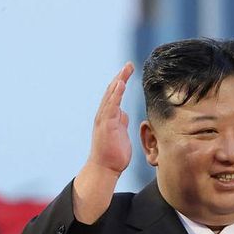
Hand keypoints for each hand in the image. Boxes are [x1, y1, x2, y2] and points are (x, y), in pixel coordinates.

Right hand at [74, 62, 132, 223]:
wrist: (105, 168)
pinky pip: (111, 105)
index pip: (115, 95)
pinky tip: (120, 83)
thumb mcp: (121, 134)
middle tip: (129, 64)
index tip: (129, 71)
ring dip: (118, 81)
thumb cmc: (113, 154)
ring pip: (111, 96)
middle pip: (112, 91)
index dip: (121, 82)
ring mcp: (104, 119)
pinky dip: (115, 93)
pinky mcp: (106, 124)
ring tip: (125, 70)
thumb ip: (121, 122)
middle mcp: (104, 115)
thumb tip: (124, 114)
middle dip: (120, 77)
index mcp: (109, 116)